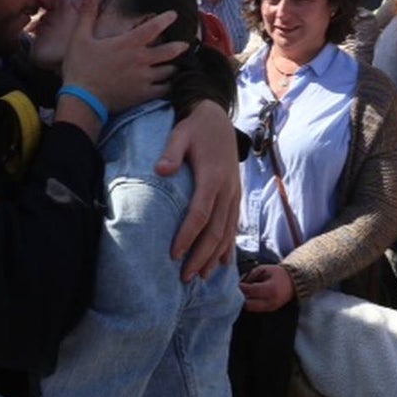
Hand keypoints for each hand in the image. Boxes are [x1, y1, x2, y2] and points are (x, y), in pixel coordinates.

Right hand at [60, 0, 185, 112]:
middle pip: (170, 51)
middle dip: (180, 47)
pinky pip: (164, 89)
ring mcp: (145, 78)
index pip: (154, 27)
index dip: (166, 19)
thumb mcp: (79, 38)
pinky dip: (169, 85)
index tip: (174, 15)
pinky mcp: (144, 94)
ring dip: (174, 66)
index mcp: (128, 43)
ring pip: (169, 71)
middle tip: (186, 44)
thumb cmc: (80, 68)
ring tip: (177, 65)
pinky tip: (170, 84)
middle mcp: (141, 59)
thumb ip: (87, 15)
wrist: (83, 99)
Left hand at [157, 100, 238, 280]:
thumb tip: (161, 170)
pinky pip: (233, 226)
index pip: (200, 214)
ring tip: (200, 276)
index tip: (174, 254)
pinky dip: (227, 246)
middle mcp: (227, 189)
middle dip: (201, 256)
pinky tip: (221, 263)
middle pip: (215, 230)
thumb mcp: (180, 134)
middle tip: (185, 277)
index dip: (188, 236)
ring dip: (214, 256)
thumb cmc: (194, 128)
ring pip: (227, 232)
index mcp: (212, 177)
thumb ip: (171, 152)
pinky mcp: (235, 195)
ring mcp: (234, 194)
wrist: (218, 119)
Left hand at [239, 264, 294, 312]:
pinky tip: (247, 297)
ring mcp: (270, 308)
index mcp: (270, 289)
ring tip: (240, 293)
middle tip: (235, 290)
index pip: (250, 291)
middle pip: (248, 304)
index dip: (240, 287)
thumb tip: (238, 284)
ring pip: (250, 308)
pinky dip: (249, 303)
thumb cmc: (277, 273)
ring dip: (244, 301)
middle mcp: (270, 301)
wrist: (293, 282)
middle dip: (240, 296)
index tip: (234, 283)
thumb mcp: (263, 269)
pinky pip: (255, 309)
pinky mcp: (270, 310)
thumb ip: (251, 276)